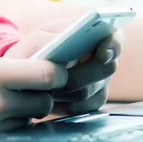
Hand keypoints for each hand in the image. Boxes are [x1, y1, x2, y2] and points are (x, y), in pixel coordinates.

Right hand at [0, 39, 67, 139]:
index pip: (44, 75)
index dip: (56, 69)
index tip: (53, 64)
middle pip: (44, 101)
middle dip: (44, 91)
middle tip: (32, 79)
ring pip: (30, 118)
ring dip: (28, 106)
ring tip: (9, 93)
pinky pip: (13, 129)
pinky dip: (13, 118)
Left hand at [5, 25, 122, 115]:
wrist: (28, 71)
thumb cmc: (36, 49)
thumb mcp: (39, 38)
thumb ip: (54, 38)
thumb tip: (69, 44)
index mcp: (94, 34)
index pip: (114, 37)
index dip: (113, 45)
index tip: (102, 53)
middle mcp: (103, 57)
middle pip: (105, 68)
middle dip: (79, 74)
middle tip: (57, 77)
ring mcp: (101, 80)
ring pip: (90, 90)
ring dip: (67, 91)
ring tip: (47, 88)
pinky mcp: (94, 100)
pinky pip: (86, 107)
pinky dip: (67, 104)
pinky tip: (52, 99)